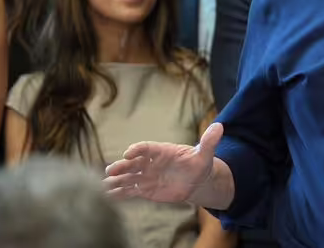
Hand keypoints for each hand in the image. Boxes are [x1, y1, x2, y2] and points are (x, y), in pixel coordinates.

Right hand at [103, 123, 223, 202]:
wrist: (196, 181)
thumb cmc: (199, 164)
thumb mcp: (205, 154)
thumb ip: (209, 141)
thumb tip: (220, 126)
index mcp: (162, 150)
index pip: (146, 147)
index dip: (137, 149)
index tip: (129, 153)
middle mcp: (150, 162)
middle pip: (132, 163)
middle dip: (121, 166)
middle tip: (110, 170)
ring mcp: (145, 176)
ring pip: (128, 177)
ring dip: (116, 180)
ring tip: (103, 185)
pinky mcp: (144, 189)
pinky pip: (129, 191)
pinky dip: (119, 193)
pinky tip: (107, 196)